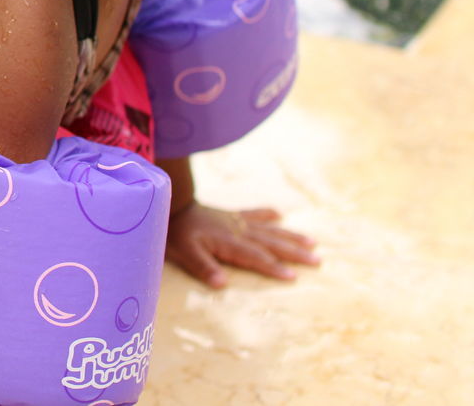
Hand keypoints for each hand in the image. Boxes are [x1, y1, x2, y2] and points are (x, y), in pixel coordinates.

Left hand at [165, 202, 318, 287]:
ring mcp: (236, 221)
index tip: (294, 277)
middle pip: (271, 244)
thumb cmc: (176, 233)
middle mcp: (238, 231)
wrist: (170, 204)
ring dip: (290, 236)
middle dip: (294, 253)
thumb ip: (203, 267)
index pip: (256, 258)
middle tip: (318, 261)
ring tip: (312, 242)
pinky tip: (280, 214)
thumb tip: (222, 284)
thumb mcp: (185, 253)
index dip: (274, 268)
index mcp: (229, 243)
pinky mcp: (231, 214)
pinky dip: (267, 213)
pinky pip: (253, 213)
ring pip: (269, 230)